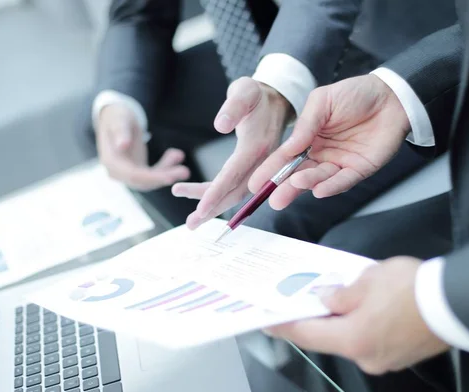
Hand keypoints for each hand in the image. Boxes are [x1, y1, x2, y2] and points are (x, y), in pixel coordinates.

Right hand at [96, 103, 189, 190]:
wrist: (117, 119)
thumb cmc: (117, 117)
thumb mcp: (119, 120)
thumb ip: (120, 131)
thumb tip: (122, 145)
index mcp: (111, 162)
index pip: (133, 175)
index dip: (152, 177)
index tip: (170, 177)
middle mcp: (118, 172)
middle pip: (144, 181)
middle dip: (165, 177)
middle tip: (185, 171)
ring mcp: (128, 173)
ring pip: (151, 180)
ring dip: (168, 172)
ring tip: (182, 161)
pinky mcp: (138, 171)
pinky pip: (154, 174)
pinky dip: (166, 166)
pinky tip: (176, 154)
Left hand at [171, 77, 292, 228]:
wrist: (276, 98)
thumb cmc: (256, 94)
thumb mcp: (245, 91)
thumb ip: (234, 106)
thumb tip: (221, 125)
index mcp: (257, 145)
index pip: (234, 174)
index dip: (217, 192)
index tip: (201, 208)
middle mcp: (262, 161)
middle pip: (236, 192)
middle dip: (213, 209)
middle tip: (192, 224)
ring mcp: (260, 167)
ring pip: (235, 193)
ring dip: (214, 207)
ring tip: (192, 219)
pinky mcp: (255, 169)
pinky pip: (236, 186)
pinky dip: (218, 195)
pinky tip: (200, 198)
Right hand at [250, 74, 410, 209]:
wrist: (391, 96)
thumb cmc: (356, 94)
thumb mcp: (323, 101)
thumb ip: (306, 124)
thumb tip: (289, 147)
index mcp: (308, 138)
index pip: (285, 158)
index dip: (270, 170)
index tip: (255, 183)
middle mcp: (321, 154)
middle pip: (298, 174)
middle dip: (285, 187)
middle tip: (272, 199)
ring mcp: (339, 163)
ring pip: (319, 178)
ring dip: (306, 183)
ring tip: (295, 184)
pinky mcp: (359, 169)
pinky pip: (343, 181)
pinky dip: (332, 186)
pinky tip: (319, 190)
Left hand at [266, 257, 449, 374]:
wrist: (458, 303)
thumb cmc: (413, 289)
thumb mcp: (368, 280)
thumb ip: (340, 293)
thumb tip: (325, 298)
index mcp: (352, 338)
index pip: (306, 333)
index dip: (283, 325)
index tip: (266, 320)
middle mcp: (364, 356)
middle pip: (328, 337)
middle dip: (316, 318)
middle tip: (301, 300)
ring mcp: (382, 359)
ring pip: (350, 338)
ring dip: (341, 320)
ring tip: (336, 297)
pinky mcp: (398, 356)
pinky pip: (370, 340)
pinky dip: (361, 325)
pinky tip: (364, 308)